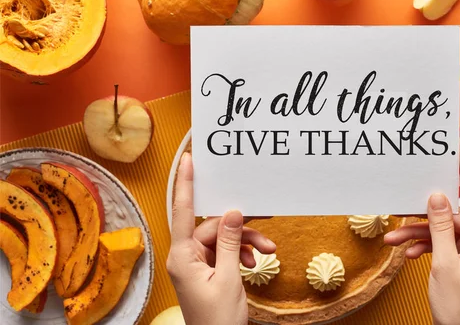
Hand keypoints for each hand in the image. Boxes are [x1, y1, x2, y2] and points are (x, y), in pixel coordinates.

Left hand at [166, 152, 276, 324]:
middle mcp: (185, 256)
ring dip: (245, 243)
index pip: (183, 212)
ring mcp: (195, 263)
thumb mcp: (229, 277)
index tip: (187, 161)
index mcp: (183, 256)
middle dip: (241, 230)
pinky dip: (241, 254)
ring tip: (267, 251)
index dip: (185, 184)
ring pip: (222, 239)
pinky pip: (224, 251)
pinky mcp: (206, 270)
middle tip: (266, 230)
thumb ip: (230, 242)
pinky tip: (254, 261)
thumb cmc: (218, 319)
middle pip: (214, 227)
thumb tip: (232, 212)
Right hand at [384, 137, 459, 324]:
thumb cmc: (459, 306)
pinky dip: (423, 244)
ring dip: (417, 233)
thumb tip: (436, 197)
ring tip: (394, 237)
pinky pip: (440, 242)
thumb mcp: (444, 262)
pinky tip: (406, 250)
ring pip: (441, 228)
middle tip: (406, 199)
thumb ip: (440, 226)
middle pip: (452, 212)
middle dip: (424, 214)